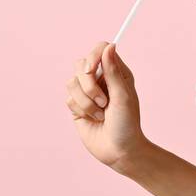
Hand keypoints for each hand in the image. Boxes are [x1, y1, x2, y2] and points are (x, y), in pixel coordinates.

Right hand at [63, 40, 148, 176]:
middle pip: (80, 64)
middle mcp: (101, 79)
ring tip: (100, 113)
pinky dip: (80, 109)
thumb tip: (109, 45)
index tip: (90, 70)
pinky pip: (68, 98)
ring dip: (86, 101)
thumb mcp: (123, 96)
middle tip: (103, 101)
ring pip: (71, 82)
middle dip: (88, 85)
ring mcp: (87, 92)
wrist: (119, 150)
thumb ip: (113, 71)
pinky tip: (92, 119)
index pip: (100, 49)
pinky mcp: (77, 106)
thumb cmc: (127, 123)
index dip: (93, 56)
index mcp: (117, 72)